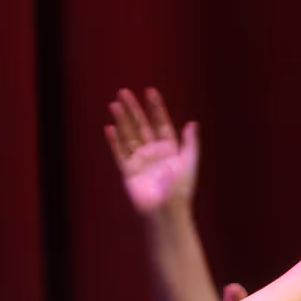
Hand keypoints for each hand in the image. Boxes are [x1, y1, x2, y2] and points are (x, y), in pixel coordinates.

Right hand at [105, 87, 198, 214]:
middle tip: (123, 92)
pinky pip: (119, 153)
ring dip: (121, 120)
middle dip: (133, 109)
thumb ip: (190, 142)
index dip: (155, 107)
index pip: (160, 122)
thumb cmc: (182, 187)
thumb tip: (192, 122)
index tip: (149, 92)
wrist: (167, 209)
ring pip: (128, 135)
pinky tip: (109, 129)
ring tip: (114, 105)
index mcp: (169, 147)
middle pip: (141, 125)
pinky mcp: (128, 171)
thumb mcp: (190, 161)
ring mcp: (139, 160)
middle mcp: (152, 151)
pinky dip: (114, 141)